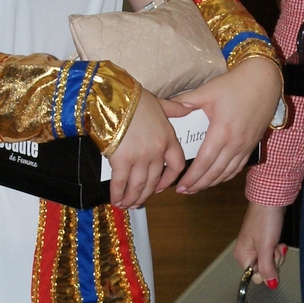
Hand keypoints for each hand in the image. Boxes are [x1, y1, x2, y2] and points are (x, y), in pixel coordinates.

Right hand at [108, 91, 186, 208]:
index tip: (161, 187)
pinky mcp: (122, 161)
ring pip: (139, 185)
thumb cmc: (135, 99)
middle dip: (145, 194)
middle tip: (138, 201)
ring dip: (132, 197)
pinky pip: (121, 183)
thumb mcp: (160, 103)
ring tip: (126, 204)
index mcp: (168, 139)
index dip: (169, 180)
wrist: (114, 98)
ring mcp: (140, 158)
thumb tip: (189, 107)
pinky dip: (118, 194)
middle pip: (155, 180)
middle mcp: (157, 151)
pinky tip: (116, 199)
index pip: (176, 165)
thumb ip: (175, 109)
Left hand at [167, 56, 284, 193]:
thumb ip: (186, 101)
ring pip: (227, 173)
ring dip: (211, 183)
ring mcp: (246, 145)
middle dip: (198, 184)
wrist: (264, 80)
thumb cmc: (236, 84)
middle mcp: (235, 143)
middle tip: (184, 191)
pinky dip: (226, 176)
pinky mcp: (253, 144)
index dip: (191, 177)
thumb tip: (168, 108)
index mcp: (221, 131)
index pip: (203, 162)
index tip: (180, 185)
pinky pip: (238, 167)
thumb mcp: (208, 90)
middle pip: (214, 172)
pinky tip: (217, 178)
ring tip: (197, 188)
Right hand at [233, 201, 287, 286]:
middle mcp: (247, 252)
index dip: (267, 270)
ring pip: (270, 261)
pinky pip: (273, 253)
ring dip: (277, 254)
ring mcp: (256, 246)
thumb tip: (270, 284)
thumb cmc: (265, 218)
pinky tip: (278, 242)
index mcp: (242, 255)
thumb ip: (267, 268)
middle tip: (273, 247)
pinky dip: (278, 248)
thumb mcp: (266, 247)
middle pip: (264, 270)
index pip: (255, 276)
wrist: (271, 198)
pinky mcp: (264, 240)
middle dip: (273, 261)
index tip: (270, 258)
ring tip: (276, 242)